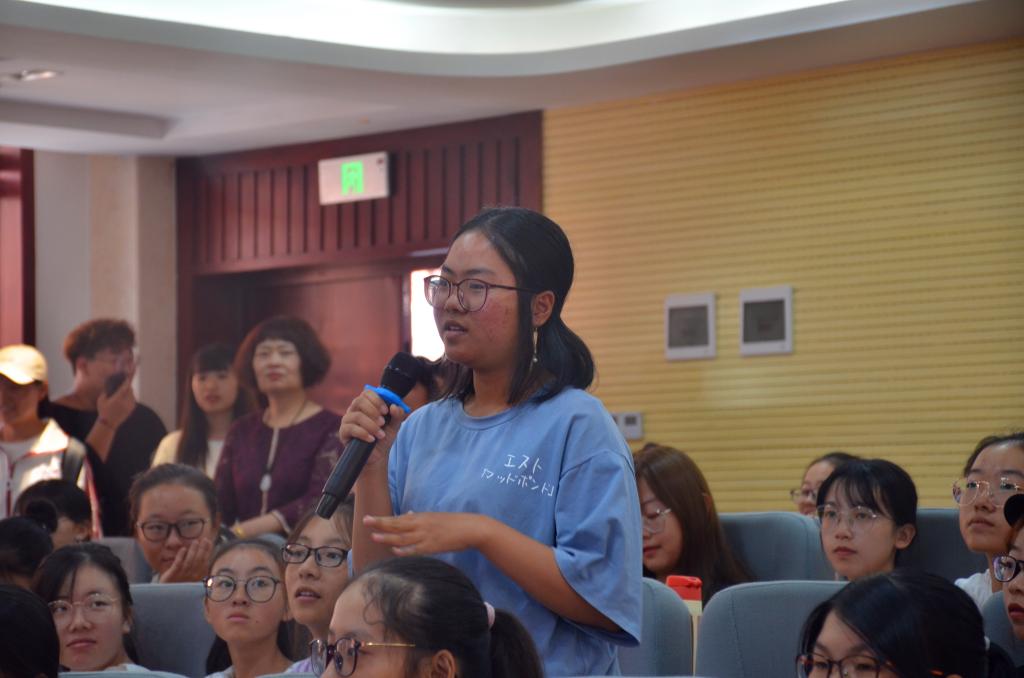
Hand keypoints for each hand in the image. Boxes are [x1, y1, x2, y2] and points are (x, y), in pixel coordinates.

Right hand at [96, 365, 136, 429]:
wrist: (109, 423)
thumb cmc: (103, 410)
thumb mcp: (101, 399)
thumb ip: (107, 391)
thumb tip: (110, 383)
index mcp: (117, 399)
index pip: (124, 387)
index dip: (127, 380)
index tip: (129, 374)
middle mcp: (125, 402)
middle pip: (129, 389)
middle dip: (127, 385)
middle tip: (125, 381)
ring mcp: (130, 405)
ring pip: (132, 394)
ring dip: (128, 391)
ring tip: (122, 393)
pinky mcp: (133, 408)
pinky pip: (133, 398)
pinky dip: (129, 396)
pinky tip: (124, 398)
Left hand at [159, 537, 213, 582]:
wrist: (167, 597)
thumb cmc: (181, 586)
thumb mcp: (192, 579)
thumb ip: (199, 570)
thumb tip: (206, 559)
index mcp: (198, 577)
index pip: (205, 562)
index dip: (208, 551)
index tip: (209, 542)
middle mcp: (192, 576)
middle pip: (198, 561)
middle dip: (202, 549)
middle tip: (205, 539)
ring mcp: (182, 575)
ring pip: (189, 561)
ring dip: (193, 551)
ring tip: (196, 541)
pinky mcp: (172, 575)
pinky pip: (177, 564)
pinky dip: (181, 556)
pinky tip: (183, 549)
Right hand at [338, 389, 407, 468]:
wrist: (377, 455)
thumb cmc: (384, 437)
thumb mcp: (395, 426)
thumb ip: (398, 415)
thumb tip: (394, 406)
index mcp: (366, 404)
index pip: (367, 393)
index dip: (376, 400)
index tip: (386, 410)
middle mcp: (354, 409)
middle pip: (359, 401)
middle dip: (373, 411)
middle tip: (382, 422)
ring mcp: (347, 420)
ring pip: (357, 416)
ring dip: (371, 425)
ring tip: (381, 435)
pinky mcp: (343, 432)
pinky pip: (350, 428)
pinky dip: (363, 433)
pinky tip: (371, 439)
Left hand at [365, 512, 490, 556]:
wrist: (471, 528)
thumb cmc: (453, 523)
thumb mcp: (434, 517)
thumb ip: (419, 517)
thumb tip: (408, 514)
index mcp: (421, 517)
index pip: (397, 519)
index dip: (382, 519)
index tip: (369, 518)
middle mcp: (421, 525)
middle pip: (396, 525)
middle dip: (380, 524)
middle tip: (365, 521)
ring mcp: (426, 536)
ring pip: (402, 537)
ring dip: (387, 537)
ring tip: (374, 536)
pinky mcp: (432, 546)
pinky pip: (414, 549)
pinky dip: (403, 550)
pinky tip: (394, 550)